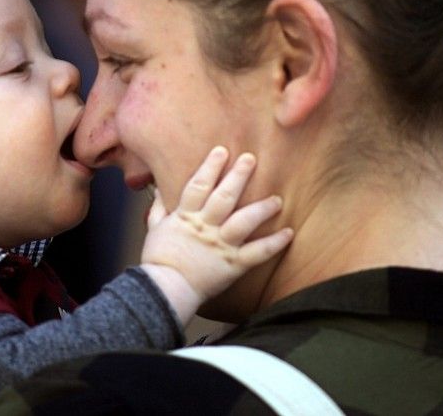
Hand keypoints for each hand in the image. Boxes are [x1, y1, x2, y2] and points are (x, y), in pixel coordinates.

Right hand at [139, 146, 293, 324]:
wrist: (163, 291)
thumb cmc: (158, 260)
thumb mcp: (154, 229)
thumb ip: (159, 208)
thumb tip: (159, 190)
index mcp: (186, 217)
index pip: (199, 186)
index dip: (210, 167)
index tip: (222, 151)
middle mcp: (205, 227)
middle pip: (224, 197)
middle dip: (238, 176)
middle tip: (251, 159)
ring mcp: (220, 245)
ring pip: (244, 222)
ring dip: (261, 208)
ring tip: (277, 199)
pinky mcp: (233, 265)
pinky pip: (257, 253)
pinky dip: (274, 244)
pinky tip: (289, 233)